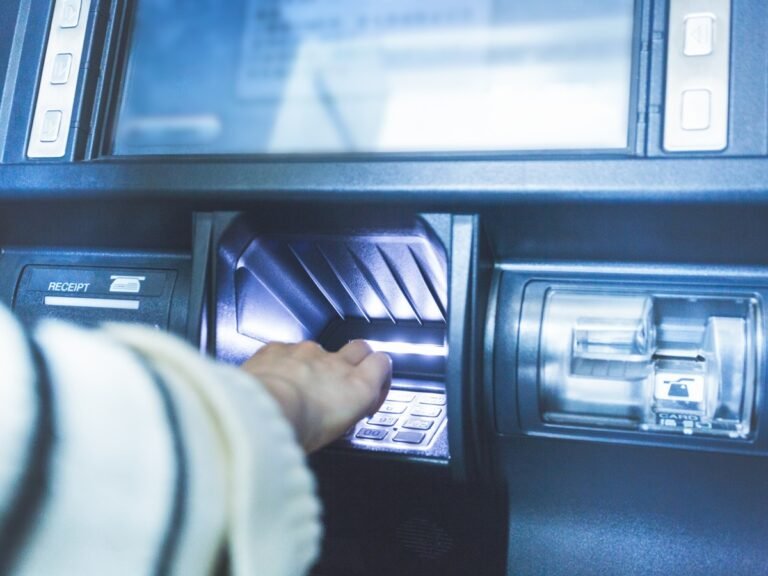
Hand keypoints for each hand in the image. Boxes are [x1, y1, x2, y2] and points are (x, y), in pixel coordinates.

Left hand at [241, 340, 391, 452]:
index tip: (371, 389)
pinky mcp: (280, 348)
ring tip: (298, 389)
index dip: (379, 374)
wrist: (257, 414)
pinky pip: (288, 350)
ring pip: (319, 350)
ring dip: (314, 365)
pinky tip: (275, 380)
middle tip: (343, 382)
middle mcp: (336, 364)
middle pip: (360, 348)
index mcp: (357, 387)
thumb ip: (343, 413)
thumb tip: (340, 412)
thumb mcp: (333, 433)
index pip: (382, 363)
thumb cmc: (294, 430)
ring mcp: (307, 352)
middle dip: (356, 360)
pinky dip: (285, 362)